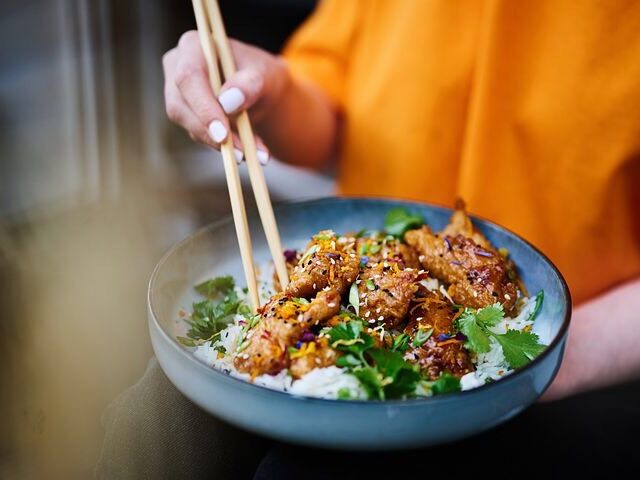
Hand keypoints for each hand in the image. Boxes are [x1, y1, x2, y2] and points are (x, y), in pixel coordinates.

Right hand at [162, 31, 290, 162]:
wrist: (262, 89)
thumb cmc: (262, 75)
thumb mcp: (266, 75)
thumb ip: (251, 84)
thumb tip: (229, 101)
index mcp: (194, 46)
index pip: (189, 77)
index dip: (203, 107)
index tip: (223, 133)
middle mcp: (177, 67)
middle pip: (180, 104)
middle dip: (209, 132)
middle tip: (238, 152)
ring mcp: (177, 92)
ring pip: (187, 123)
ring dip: (218, 143)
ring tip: (248, 153)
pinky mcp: (185, 114)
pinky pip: (198, 134)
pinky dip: (223, 147)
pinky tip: (246, 151)